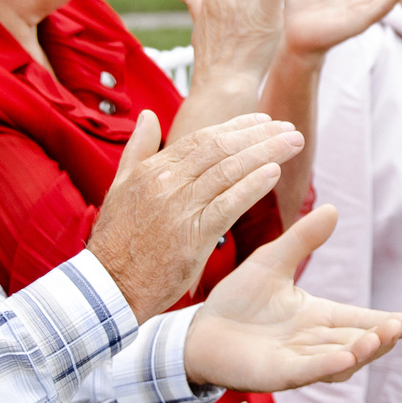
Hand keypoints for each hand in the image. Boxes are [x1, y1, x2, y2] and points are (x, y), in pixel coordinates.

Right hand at [85, 111, 304, 319]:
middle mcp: (167, 183)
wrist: (108, 286)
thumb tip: (148, 115)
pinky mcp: (192, 236)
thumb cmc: (117, 241)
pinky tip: (274, 174)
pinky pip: (228, 205)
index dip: (237, 127)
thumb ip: (138, 149)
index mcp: (153, 169)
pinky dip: (252, 187)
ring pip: (230, 171)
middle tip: (289, 127)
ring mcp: (180, 208)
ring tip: (293, 143)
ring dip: (266, 154)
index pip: (203, 138)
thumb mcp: (120, 186)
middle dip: (260, 135)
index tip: (264, 120)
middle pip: (221, 149)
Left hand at [181, 204, 401, 390]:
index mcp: (317, 317)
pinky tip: (347, 357)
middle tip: (400, 328)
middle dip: (381, 337)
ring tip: (379, 338)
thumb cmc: (237, 298)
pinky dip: (329, 365)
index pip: (358, 321)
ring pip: (340, 360)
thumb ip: (302, 240)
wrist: (199, 328)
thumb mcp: (272, 261)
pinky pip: (308, 371)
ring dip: (362, 352)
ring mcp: (297, 361)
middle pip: (357, 343)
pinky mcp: (276, 374)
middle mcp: (313, 342)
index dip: (385, 323)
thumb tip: (333, 208)